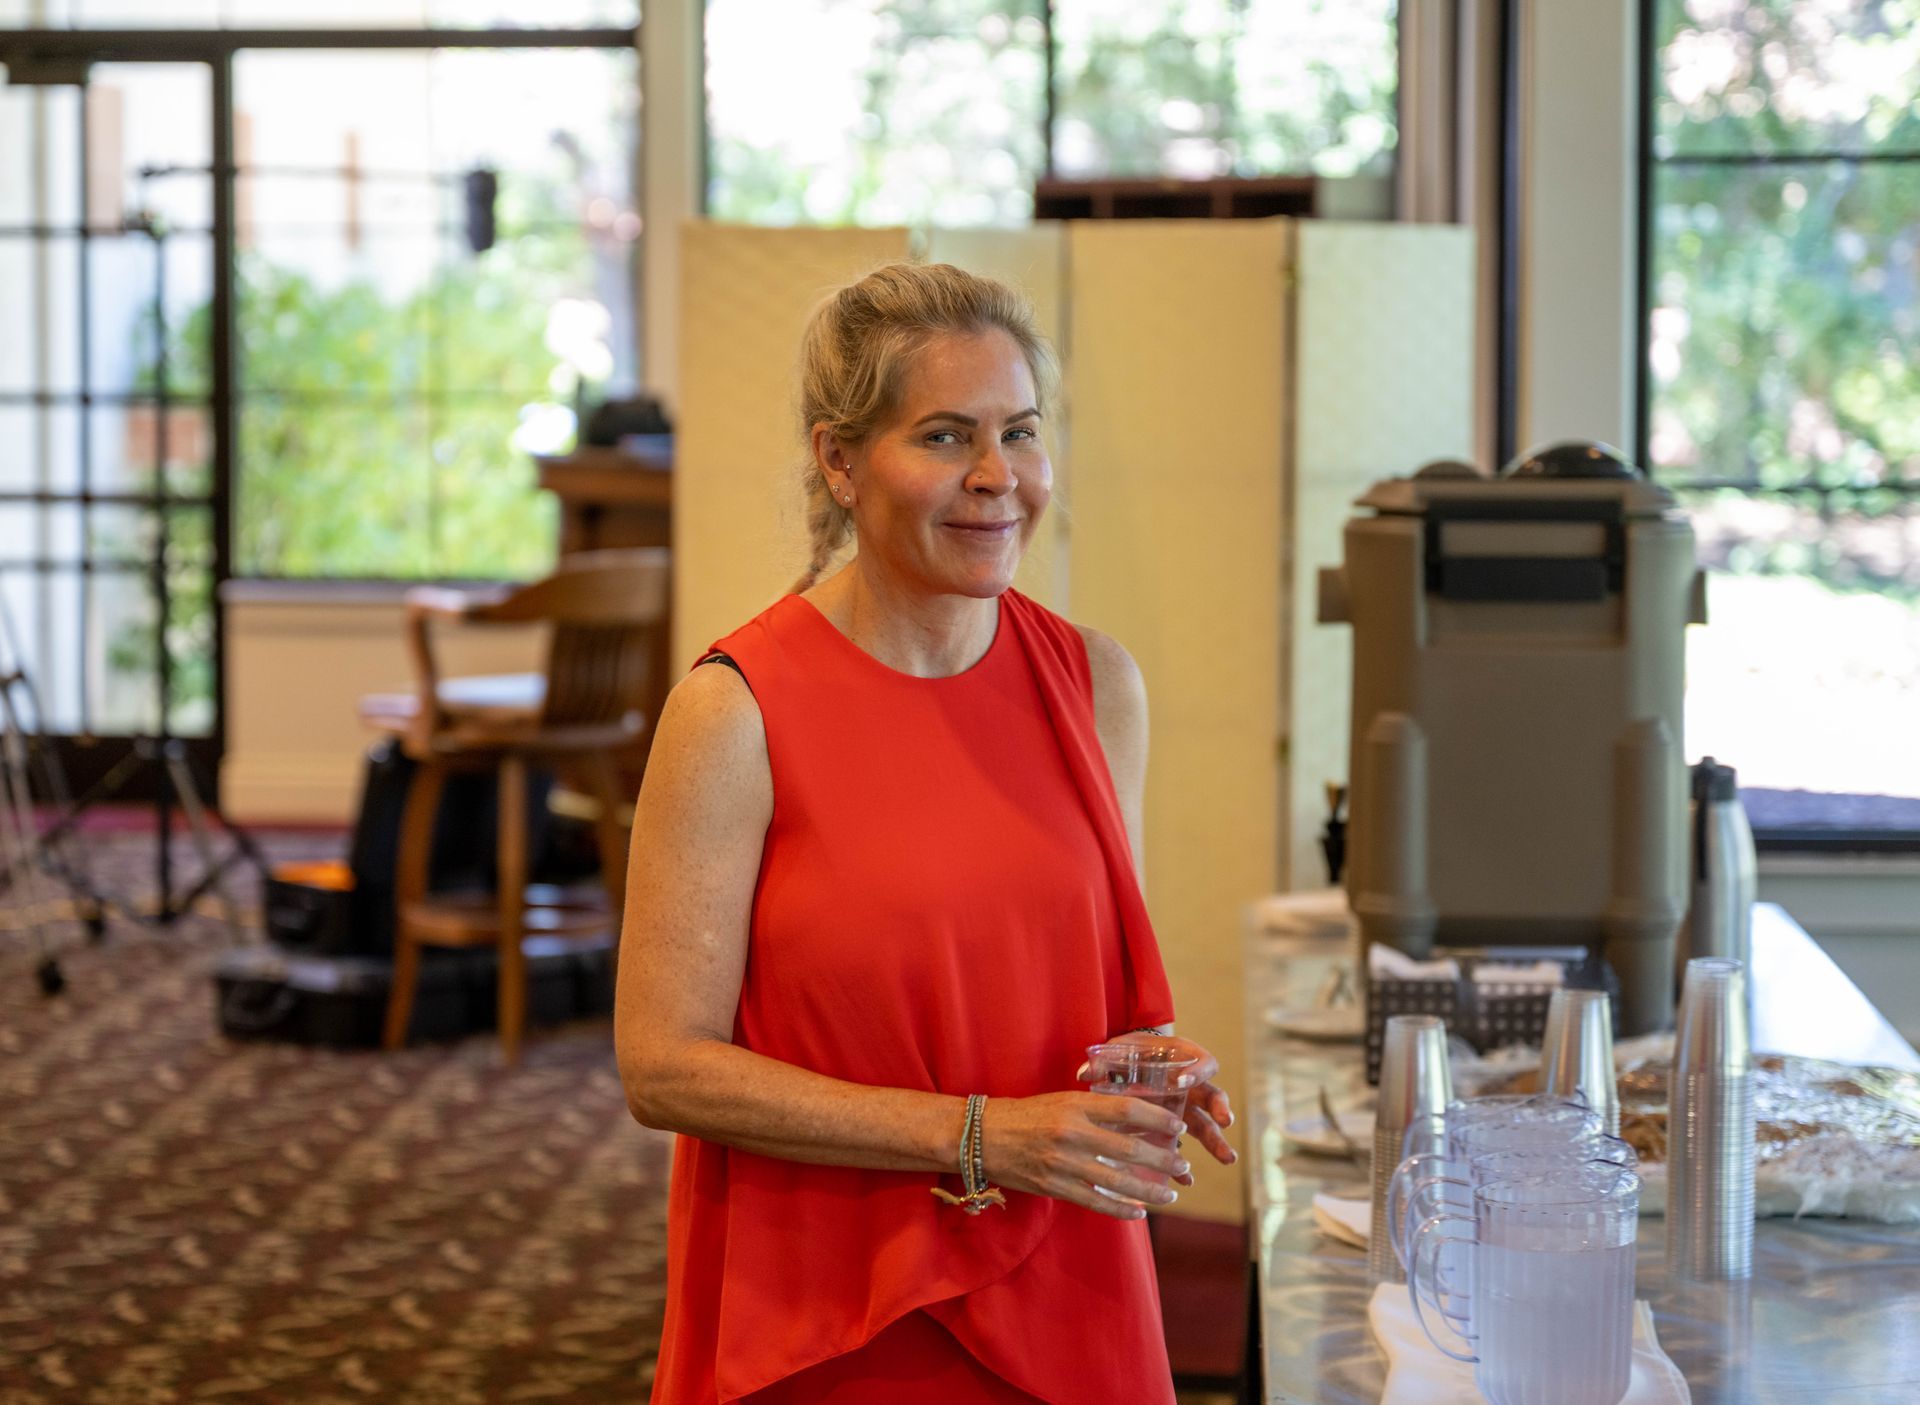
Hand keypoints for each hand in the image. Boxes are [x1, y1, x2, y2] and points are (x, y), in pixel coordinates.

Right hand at [976, 1092, 1189, 1220]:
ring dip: (1149, 1189)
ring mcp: (1064, 1162)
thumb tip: (1138, 1121)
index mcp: (1076, 1105)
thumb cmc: (1026, 1115)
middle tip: (1183, 1165)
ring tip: (1170, 1194)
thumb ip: (1096, 1111)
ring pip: (1118, 1180)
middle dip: (1163, 1159)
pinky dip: (1120, 1209)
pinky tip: (1139, 1212)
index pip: (1128, 1109)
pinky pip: (1096, 1201)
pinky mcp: (1055, 1187)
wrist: (982, 1136)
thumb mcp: (1062, 1102)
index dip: (1158, 1118)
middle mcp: (1073, 1133)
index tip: (1178, 1127)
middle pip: (1130, 1148)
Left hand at [1106, 1032, 1236, 1184]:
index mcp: (1181, 1059)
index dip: (1197, 1071)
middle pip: (1212, 1096)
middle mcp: (1190, 1084)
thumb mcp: (1118, 1051)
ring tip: (1227, 1159)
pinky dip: (1183, 1164)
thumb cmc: (1127, 1053)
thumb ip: (1104, 1062)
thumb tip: (1084, 1073)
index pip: (1202, 1061)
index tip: (1184, 1082)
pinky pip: (1185, 1148)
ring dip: (1216, 1142)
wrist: (1126, 1063)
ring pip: (1205, 1125)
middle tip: (1225, 1121)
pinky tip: (1185, 1180)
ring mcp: (1185, 1108)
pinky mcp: (1174, 1129)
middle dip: (1220, 1109)